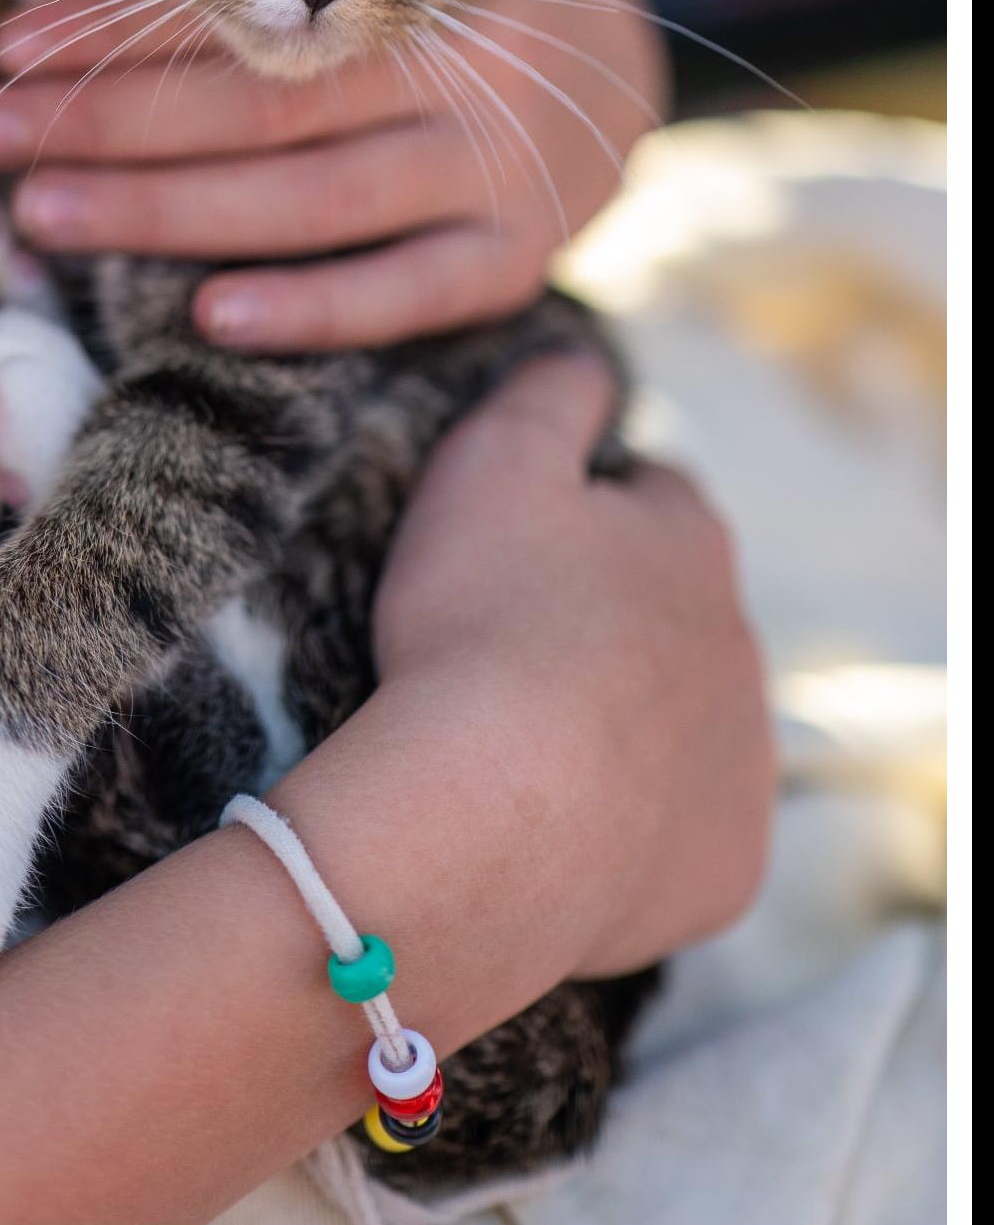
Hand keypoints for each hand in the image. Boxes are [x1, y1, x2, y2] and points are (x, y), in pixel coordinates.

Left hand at [0, 0, 666, 351]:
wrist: (619, 68)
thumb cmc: (443, 8)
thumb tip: (70, 15)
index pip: (245, 8)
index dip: (119, 30)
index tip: (7, 50)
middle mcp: (462, 65)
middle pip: (261, 104)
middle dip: (108, 124)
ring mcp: (497, 169)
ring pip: (312, 199)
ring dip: (167, 213)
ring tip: (44, 218)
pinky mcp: (517, 257)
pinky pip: (404, 293)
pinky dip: (309, 309)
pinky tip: (209, 320)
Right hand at [368, 350, 773, 981]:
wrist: (490, 818)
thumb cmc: (481, 624)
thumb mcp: (493, 460)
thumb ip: (548, 392)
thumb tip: (584, 360)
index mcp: (690, 541)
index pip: (654, 496)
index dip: (585, 509)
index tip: (521, 541)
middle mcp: (741, 646)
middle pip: (677, 615)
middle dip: (612, 621)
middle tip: (508, 647)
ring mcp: (742, 762)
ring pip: (688, 724)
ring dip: (627, 722)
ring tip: (526, 743)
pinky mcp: (729, 865)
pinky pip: (682, 833)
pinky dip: (633, 826)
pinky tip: (560, 825)